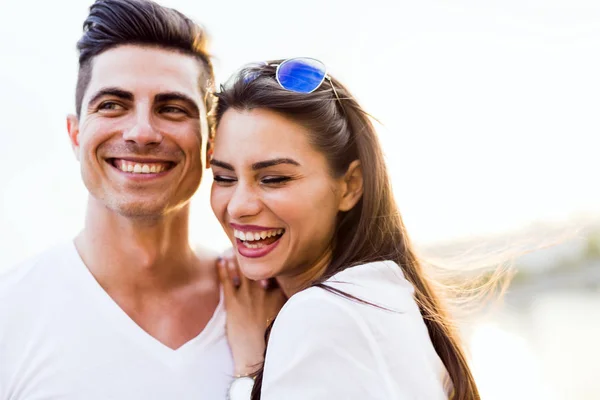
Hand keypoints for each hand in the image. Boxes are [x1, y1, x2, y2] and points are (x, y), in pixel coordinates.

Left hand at [217, 253, 286, 376]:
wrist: (256, 354)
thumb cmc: (272, 338)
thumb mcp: (284, 316)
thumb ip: (283, 300)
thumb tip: (281, 290)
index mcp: (278, 294)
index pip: (274, 272)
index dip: (268, 261)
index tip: (266, 251)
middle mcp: (264, 291)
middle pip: (257, 267)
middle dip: (252, 255)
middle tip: (246, 244)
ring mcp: (248, 296)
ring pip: (241, 271)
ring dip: (236, 259)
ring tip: (232, 250)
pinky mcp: (233, 303)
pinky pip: (227, 281)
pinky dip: (223, 270)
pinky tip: (220, 261)